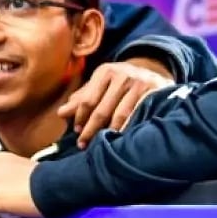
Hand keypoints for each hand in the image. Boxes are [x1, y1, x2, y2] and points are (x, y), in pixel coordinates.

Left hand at [57, 59, 172, 147]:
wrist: (154, 71)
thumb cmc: (120, 81)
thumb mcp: (101, 84)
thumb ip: (82, 98)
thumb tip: (61, 113)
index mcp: (105, 72)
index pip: (88, 100)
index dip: (80, 117)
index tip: (75, 131)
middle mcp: (122, 75)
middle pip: (102, 109)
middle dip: (90, 129)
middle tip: (82, 144)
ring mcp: (139, 84)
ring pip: (120, 115)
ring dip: (109, 132)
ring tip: (101, 145)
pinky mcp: (155, 93)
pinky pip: (138, 116)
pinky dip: (129, 128)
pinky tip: (122, 139)